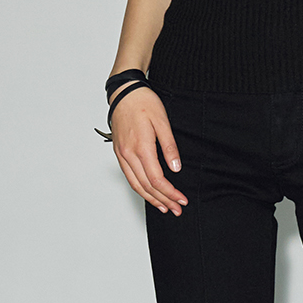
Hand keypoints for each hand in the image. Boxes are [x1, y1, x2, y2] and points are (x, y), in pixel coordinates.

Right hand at [111, 87, 187, 215]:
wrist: (124, 93)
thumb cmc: (143, 103)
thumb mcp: (162, 121)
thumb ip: (169, 146)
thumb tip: (175, 168)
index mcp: (141, 147)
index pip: (157, 179)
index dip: (170, 192)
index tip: (182, 199)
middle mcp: (128, 154)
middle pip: (147, 186)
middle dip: (163, 200)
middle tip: (177, 209)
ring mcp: (122, 154)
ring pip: (136, 184)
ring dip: (151, 198)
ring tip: (165, 207)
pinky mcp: (119, 153)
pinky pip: (129, 177)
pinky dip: (140, 188)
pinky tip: (149, 193)